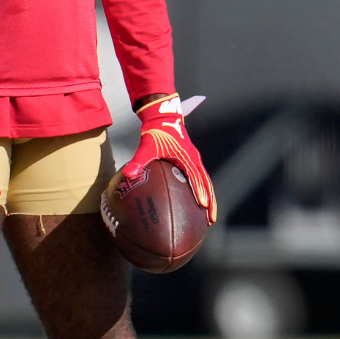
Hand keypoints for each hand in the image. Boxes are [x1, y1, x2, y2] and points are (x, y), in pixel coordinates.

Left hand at [121, 94, 215, 222]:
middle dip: (210, 202)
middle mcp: (194, 160)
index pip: (196, 177)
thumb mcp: (147, 146)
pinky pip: (200, 179)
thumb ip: (139, 161)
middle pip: (207, 184)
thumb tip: (128, 174)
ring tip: (209, 216)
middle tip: (211, 220)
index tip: (203, 206)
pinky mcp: (191, 161)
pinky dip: (203, 191)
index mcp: (187, 157)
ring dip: (209, 198)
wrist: (163, 118)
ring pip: (206, 182)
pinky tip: (199, 202)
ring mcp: (194, 160)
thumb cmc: (156, 132)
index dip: (200, 192)